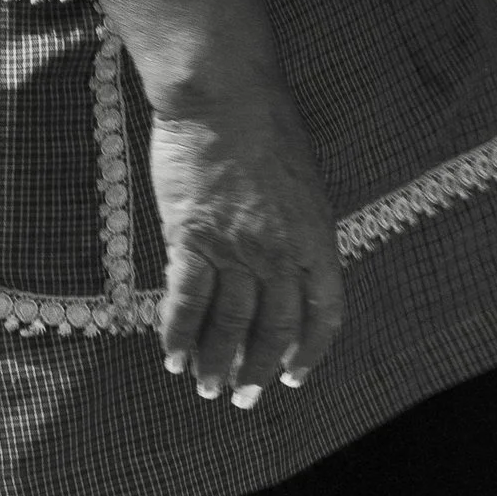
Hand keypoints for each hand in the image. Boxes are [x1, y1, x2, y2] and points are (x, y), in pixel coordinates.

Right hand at [146, 88, 345, 402]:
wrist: (222, 96)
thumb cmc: (265, 128)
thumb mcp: (304, 184)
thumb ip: (299, 231)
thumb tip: (291, 267)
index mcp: (317, 238)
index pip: (323, 312)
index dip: (309, 350)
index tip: (294, 375)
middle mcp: (281, 252)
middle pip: (273, 327)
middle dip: (259, 370)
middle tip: (244, 399)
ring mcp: (236, 248)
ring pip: (229, 323)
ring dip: (217, 362)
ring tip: (207, 388)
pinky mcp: (191, 240)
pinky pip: (185, 302)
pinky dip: (177, 335)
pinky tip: (172, 358)